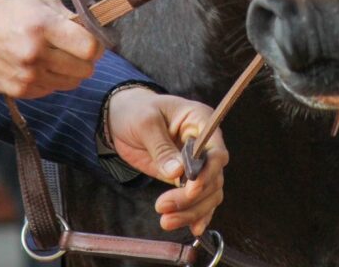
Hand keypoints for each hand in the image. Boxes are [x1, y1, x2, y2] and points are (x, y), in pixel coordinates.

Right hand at [0, 0, 102, 97]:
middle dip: (86, 60)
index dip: (98, 46)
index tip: (95, 42)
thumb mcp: (39, 2)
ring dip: (71, 72)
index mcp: (43, 27)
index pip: (89, 47)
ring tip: (58, 57)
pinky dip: (53, 80)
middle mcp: (35, 54)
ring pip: (70, 83)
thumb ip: (69, 16)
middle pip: (84, 69)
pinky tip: (42, 66)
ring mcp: (27, 76)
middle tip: (78, 51)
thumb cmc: (6, 13)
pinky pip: (51, 90)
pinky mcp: (19, 91)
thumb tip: (94, 29)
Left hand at [107, 87, 227, 234]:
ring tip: (166, 220)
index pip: (216, 151)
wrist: (122, 118)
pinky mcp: (185, 178)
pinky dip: (197, 214)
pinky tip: (192, 227)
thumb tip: (177, 172)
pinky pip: (199, 200)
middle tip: (164, 206)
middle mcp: (205, 143)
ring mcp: (196, 163)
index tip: (190, 189)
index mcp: (201, 121)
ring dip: (192, 211)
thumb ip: (162, 147)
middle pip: (214, 177)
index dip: (208, 172)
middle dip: (192, 197)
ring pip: (209, 193)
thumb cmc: (136, 111)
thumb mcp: (146, 123)